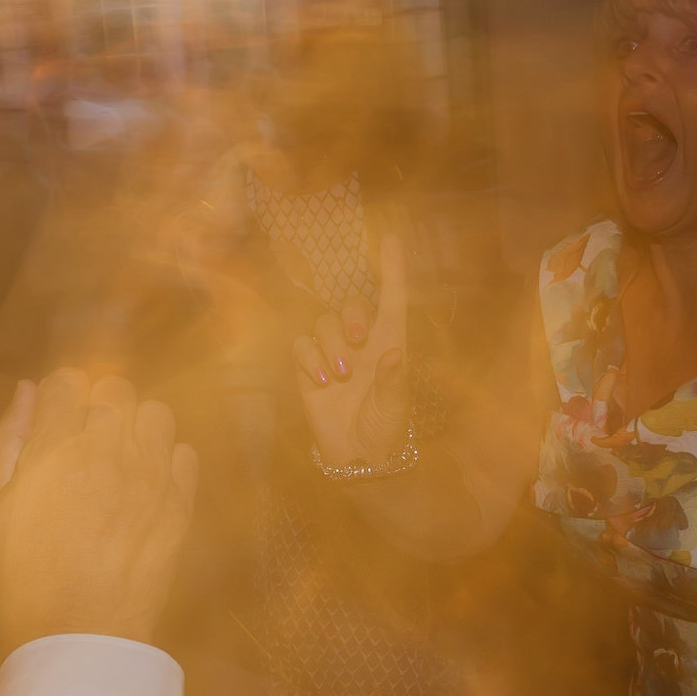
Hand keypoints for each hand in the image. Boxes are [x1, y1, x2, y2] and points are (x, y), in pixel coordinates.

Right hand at [0, 370, 197, 646]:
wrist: (78, 633)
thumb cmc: (23, 574)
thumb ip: (6, 442)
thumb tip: (28, 390)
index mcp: (55, 450)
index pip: (68, 380)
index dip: (60, 396)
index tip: (57, 420)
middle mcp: (108, 452)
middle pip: (117, 387)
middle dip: (100, 405)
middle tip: (86, 440)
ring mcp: (150, 476)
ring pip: (156, 413)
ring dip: (137, 426)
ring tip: (120, 459)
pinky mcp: (179, 503)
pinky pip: (184, 453)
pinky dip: (167, 460)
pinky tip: (145, 485)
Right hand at [291, 234, 409, 478]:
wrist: (356, 456)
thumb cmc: (384, 428)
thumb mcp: (394, 408)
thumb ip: (393, 382)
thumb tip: (393, 354)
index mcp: (390, 343)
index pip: (392, 299)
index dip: (392, 269)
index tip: (393, 239)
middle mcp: (361, 341)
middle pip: (353, 303)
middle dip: (352, 315)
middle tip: (357, 342)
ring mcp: (333, 352)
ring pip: (324, 321)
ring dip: (330, 344)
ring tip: (339, 376)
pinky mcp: (308, 366)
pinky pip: (302, 344)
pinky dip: (309, 358)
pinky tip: (321, 381)